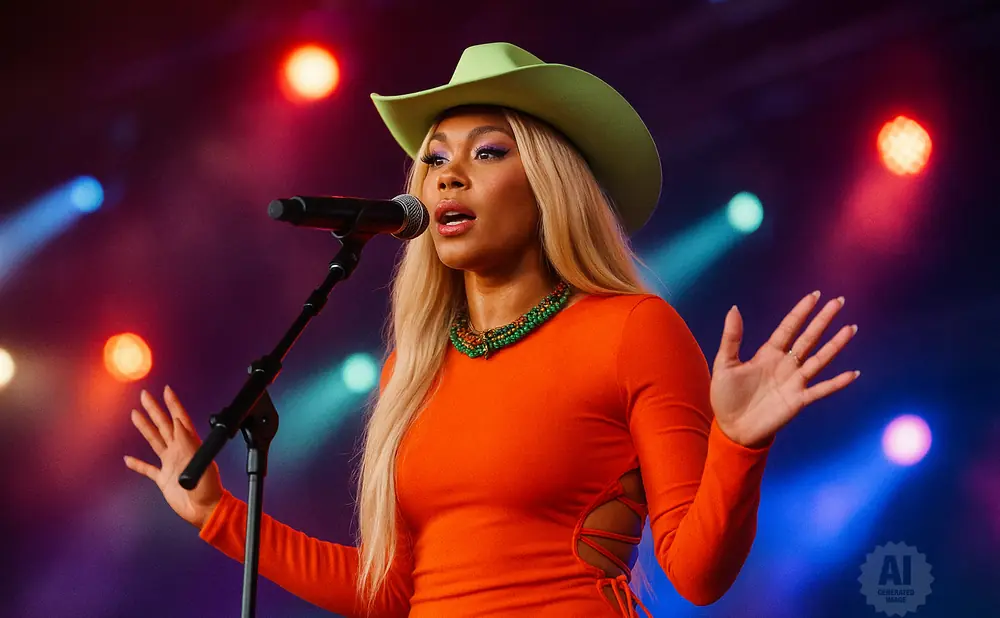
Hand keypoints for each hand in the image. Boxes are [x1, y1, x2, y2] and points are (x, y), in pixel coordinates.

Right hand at [124, 386, 223, 528]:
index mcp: (189, 445)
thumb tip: (178, 422)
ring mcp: (170, 464)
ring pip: (154, 441)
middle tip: (144, 395)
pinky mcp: (163, 479)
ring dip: (145, 428)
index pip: (180, 419)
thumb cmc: (208, 489)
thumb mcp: (201, 462)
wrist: (205, 510)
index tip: (166, 390)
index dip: (173, 404)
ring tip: (135, 414)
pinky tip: (128, 459)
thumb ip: (188, 442)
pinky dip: (137, 464)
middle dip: (154, 410)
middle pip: (164, 425)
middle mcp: (179, 451)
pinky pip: (148, 469)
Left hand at [710, 291, 859, 447]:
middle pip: (808, 338)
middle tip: (839, 301)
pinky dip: (837, 383)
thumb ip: (731, 338)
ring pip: (819, 359)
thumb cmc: (726, 396)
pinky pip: (821, 390)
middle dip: (823, 320)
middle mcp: (785, 364)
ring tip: (851, 329)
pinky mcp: (798, 400)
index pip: (788, 328)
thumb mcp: (724, 364)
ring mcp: (794, 382)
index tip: (814, 296)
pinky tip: (853, 373)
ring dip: (835, 345)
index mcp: (768, 354)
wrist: (732, 428)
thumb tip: (734, 308)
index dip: (801, 312)